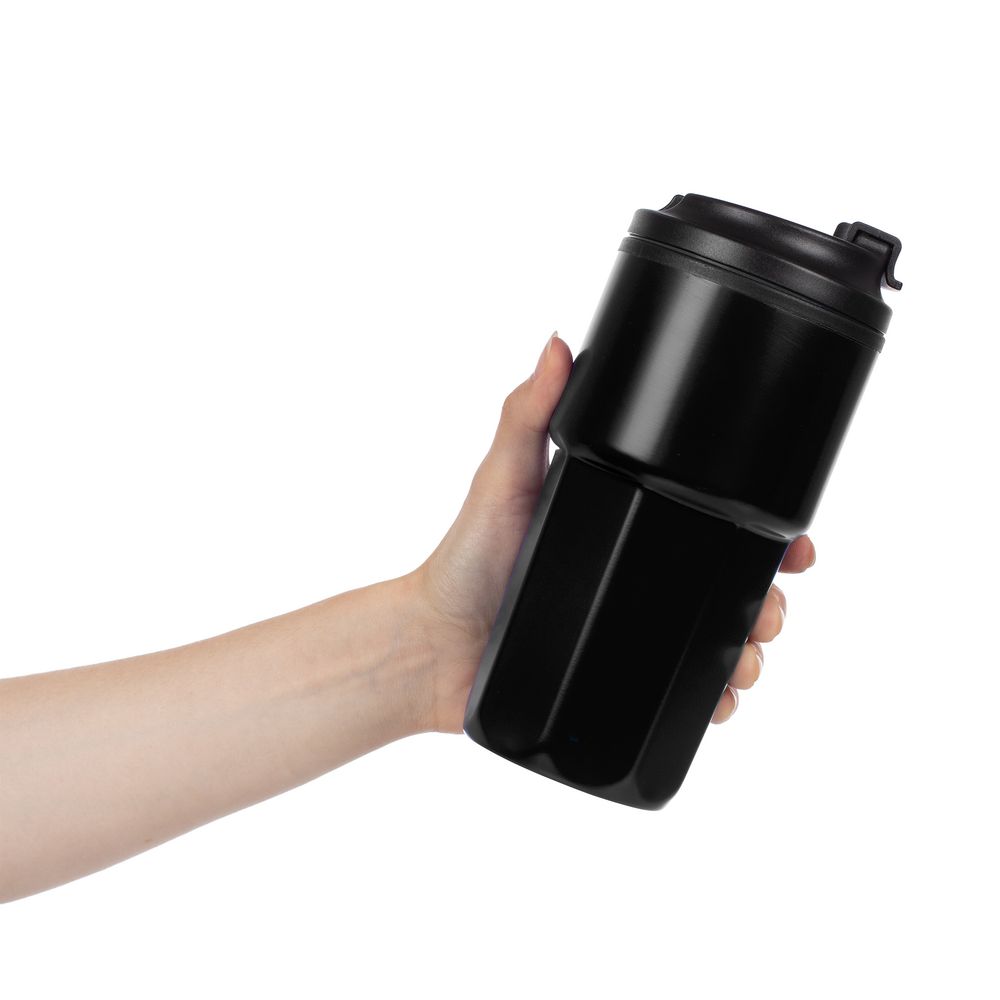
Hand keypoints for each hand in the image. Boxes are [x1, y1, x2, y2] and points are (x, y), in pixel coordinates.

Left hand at [413, 334, 816, 733]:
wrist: (433, 645)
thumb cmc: (463, 559)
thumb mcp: (503, 477)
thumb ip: (528, 412)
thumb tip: (556, 342)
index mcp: (626, 526)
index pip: (710, 522)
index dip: (761, 531)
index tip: (794, 542)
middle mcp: (638, 578)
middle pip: (729, 585)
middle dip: (767, 597)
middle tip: (770, 609)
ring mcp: (633, 633)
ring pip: (716, 641)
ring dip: (748, 650)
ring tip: (746, 659)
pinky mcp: (617, 684)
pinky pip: (681, 696)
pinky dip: (713, 701)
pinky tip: (723, 700)